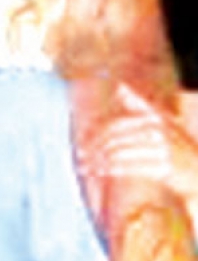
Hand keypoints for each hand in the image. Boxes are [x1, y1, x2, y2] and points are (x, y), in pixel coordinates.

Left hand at [80, 84, 197, 202]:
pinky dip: (112, 170)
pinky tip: (102, 174)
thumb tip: (120, 86)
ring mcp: (162, 149)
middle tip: (81, 158)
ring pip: (120, 153)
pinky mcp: (164, 168)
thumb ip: (141, 105)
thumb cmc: (179, 147)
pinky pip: (130, 167)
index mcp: (155, 118)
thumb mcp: (164, 121)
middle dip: (94, 149)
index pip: (117, 124)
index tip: (83, 142)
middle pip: (115, 139)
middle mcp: (158, 130)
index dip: (97, 134)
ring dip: (99, 162)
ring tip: (87, 168)